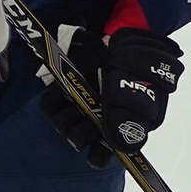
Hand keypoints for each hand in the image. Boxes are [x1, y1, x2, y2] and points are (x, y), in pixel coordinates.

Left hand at [40, 25, 181, 164]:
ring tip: (77, 106)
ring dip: (66, 121)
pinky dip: (53, 104)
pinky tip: (63, 94)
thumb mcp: (140, 89)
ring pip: (64, 127)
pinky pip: (50, 107)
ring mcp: (82, 104)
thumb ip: (130, 117)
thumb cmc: (136, 65)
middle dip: (81, 135)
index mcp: (123, 124)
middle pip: (82, 142)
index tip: (96, 153)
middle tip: (88, 121)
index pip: (108, 153)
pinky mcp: (66, 91)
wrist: (119, 36)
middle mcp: (100, 118)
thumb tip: (123, 149)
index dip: (100, 155)